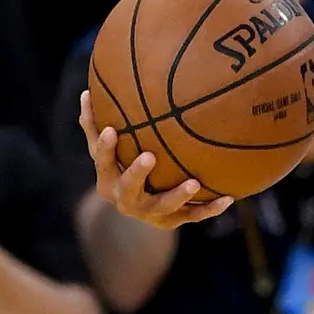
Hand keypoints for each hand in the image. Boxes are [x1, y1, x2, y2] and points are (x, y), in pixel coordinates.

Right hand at [79, 88, 231, 227]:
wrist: (138, 208)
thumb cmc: (121, 166)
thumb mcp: (105, 149)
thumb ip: (94, 124)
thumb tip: (85, 92)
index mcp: (108, 180)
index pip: (103, 163)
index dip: (105, 149)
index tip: (111, 129)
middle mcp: (126, 200)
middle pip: (129, 189)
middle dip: (137, 174)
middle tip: (148, 156)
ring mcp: (150, 213)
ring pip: (163, 208)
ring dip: (178, 196)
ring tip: (194, 183)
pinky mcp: (172, 221)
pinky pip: (192, 216)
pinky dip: (210, 209)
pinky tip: (228, 198)